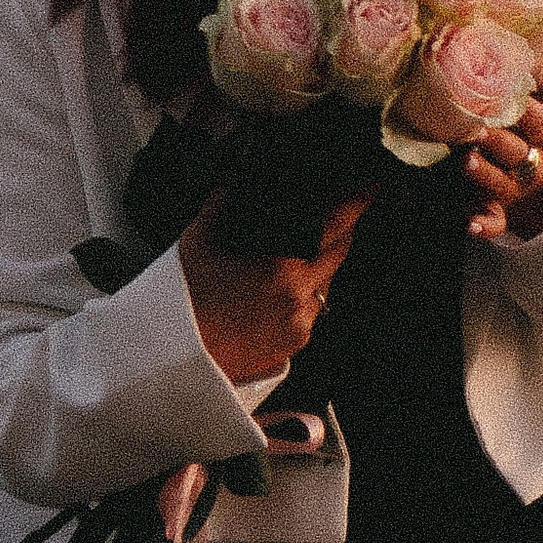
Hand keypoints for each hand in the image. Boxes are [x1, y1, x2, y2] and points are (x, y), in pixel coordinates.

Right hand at [181, 185, 368, 380]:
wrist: (171, 360)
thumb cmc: (181, 304)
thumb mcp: (196, 244)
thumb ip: (220, 206)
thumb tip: (232, 183)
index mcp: (282, 270)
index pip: (336, 226)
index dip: (358, 201)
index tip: (372, 182)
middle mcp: (299, 300)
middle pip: (339, 254)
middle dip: (339, 231)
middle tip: (330, 214)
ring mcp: (298, 327)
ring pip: (325, 286)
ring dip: (317, 267)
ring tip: (287, 258)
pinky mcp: (291, 348)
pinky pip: (309, 313)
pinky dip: (300, 298)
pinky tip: (274, 293)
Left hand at [467, 51, 542, 241]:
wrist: (542, 185)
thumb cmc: (541, 132)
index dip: (531, 114)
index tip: (519, 102)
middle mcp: (534, 163)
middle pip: (518, 153)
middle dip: (499, 142)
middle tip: (479, 130)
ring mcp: (516, 189)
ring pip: (501, 183)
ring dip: (484, 174)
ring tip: (465, 162)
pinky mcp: (498, 212)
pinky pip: (493, 221)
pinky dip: (482, 225)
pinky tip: (470, 226)